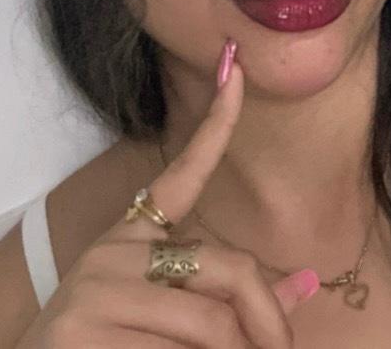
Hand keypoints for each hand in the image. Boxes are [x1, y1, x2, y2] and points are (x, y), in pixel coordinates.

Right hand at [16, 40, 318, 347]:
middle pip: (229, 269)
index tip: (235, 67)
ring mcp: (95, 287)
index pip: (182, 175)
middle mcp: (112, 252)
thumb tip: (308, 282)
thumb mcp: (176, 321)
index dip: (216, 124)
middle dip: (266, 320)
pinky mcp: (82, 328)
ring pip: (212, 325)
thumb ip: (238, 301)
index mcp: (133, 239)